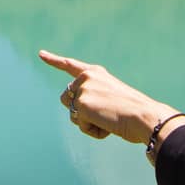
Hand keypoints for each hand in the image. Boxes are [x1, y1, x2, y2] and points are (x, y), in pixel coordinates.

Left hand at [39, 50, 184, 153]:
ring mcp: (83, 90)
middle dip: (81, 112)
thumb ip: (93, 98)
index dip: (54, 60)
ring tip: (109, 118)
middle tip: (107, 113)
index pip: (70, 65)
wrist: (144, 116)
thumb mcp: (111, 98)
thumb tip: (75, 110)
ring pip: (73, 114)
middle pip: (67, 100)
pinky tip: (107, 125)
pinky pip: (81, 125)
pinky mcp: (81, 104)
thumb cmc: (133, 112)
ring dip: (88, 122)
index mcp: (96, 73)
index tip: (41, 54)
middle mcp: (86, 77)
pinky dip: (93, 131)